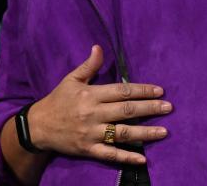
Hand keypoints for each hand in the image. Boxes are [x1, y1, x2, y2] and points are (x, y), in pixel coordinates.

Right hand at [30, 44, 171, 164]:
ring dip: (145, 133)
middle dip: (150, 108)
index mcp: (91, 95)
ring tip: (164, 131)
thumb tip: (99, 47)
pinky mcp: (88, 149)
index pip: (122, 91)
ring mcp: (92, 134)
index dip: (142, 90)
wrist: (37, 127)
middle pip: (127, 111)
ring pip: (123, 133)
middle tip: (169, 107)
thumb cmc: (58, 100)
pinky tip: (143, 158)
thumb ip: (89, 65)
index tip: (160, 90)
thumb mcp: (71, 79)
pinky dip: (127, 157)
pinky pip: (110, 154)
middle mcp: (93, 114)